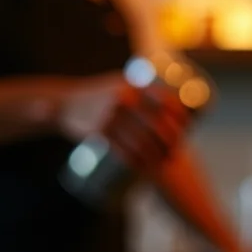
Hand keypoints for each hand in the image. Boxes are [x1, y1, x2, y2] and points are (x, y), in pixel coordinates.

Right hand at [56, 74, 188, 176]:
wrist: (66, 102)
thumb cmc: (101, 95)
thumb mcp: (123, 83)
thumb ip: (146, 91)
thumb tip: (177, 106)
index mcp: (134, 85)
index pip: (168, 102)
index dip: (181, 120)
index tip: (185, 132)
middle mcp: (124, 98)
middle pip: (158, 126)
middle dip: (170, 143)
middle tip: (174, 153)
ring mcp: (111, 115)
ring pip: (142, 142)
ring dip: (156, 156)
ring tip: (162, 163)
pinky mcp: (99, 131)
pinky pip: (124, 151)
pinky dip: (137, 162)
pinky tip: (143, 168)